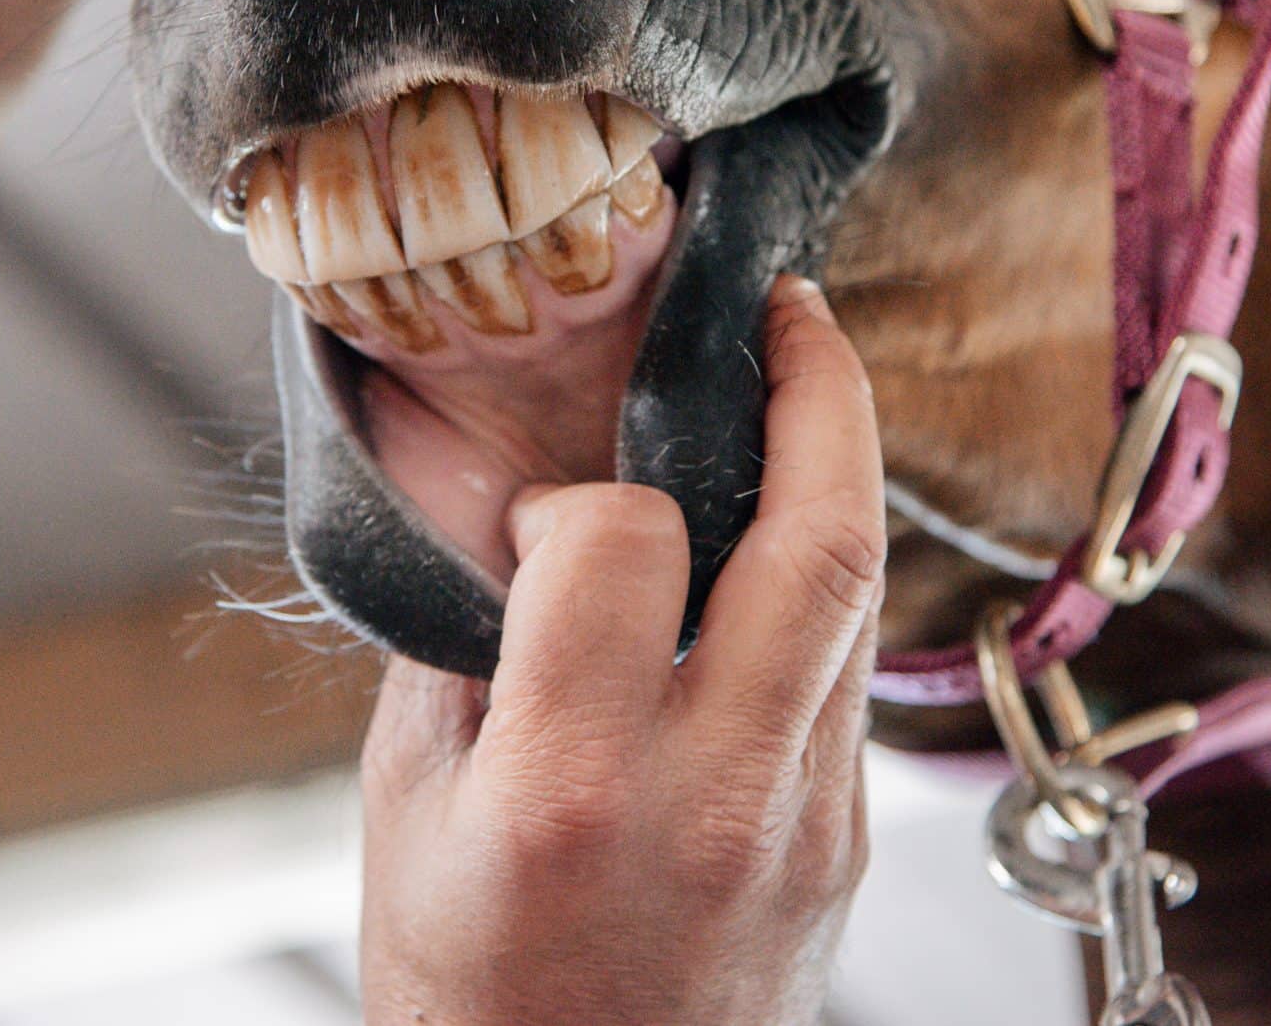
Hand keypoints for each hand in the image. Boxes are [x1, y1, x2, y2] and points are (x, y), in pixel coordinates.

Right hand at [358, 277, 882, 1024]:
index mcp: (573, 787)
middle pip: (822, 545)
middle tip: (789, 313)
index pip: (620, 544)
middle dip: (824, 392)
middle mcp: (717, 799)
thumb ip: (457, 636)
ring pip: (861, 599)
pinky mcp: (846, 842)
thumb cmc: (470, 993)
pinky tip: (768, 549)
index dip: (576, 493)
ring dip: (839, 474)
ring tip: (797, 393)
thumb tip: (484, 491)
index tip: (544, 509)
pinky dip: (817, 585)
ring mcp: (805, 825)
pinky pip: (846, 674)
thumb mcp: (410, 808)